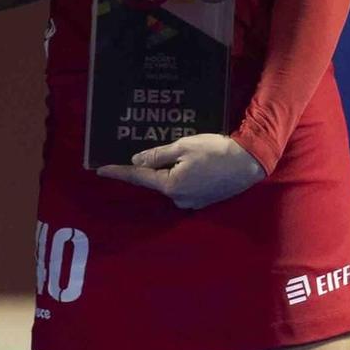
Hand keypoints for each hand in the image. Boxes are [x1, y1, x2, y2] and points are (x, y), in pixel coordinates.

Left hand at [97, 133, 266, 209]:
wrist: (249, 162)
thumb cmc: (216, 151)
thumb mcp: (183, 147)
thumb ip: (158, 155)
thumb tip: (137, 161)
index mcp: (171, 185)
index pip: (138, 177)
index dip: (119, 171)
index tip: (100, 170)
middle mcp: (178, 199)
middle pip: (156, 181)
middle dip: (152, 167)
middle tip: (154, 151)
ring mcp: (192, 203)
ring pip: (171, 184)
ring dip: (170, 171)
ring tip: (182, 153)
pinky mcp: (203, 201)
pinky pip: (184, 187)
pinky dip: (182, 176)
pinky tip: (192, 164)